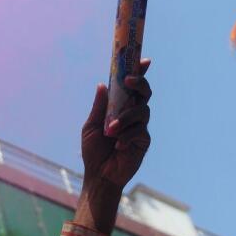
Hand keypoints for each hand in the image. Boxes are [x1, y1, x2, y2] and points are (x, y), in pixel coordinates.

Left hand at [81, 58, 151, 189]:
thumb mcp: (91, 126)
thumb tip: (102, 84)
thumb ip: (99, 107)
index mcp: (120, 107)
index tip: (143, 60)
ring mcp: (140, 126)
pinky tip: (118, 145)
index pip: (131, 86)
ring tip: (110, 131)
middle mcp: (132, 113)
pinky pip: (139, 131)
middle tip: (127, 82)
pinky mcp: (144, 140)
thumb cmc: (94, 151)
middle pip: (144, 92)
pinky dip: (127, 135)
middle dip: (138, 83)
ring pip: (141, 111)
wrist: (100, 175)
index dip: (138, 72)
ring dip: (125, 118)